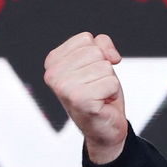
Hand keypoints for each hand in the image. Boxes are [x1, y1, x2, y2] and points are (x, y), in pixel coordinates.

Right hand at [44, 32, 126, 163]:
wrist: (104, 127)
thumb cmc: (99, 92)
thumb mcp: (99, 61)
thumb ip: (101, 45)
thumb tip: (110, 56)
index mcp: (53, 61)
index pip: (86, 39)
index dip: (99, 54)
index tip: (91, 73)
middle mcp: (53, 74)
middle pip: (96, 52)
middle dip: (104, 69)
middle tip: (96, 86)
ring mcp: (64, 88)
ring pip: (105, 67)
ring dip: (109, 82)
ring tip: (98, 94)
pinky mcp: (80, 100)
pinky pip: (112, 82)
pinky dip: (113, 92)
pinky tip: (102, 103)